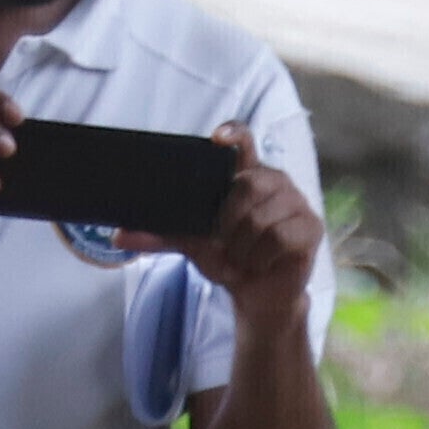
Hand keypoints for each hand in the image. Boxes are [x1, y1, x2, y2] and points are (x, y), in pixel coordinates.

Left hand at [145, 120, 321, 314]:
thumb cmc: (229, 259)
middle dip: (227, 225)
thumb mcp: (191, 244)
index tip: (216, 138)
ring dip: (242, 248)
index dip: (233, 133)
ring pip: (260, 218)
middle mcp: (274, 180)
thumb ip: (160, 234)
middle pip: (245, 186)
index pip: (243, 140)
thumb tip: (118, 235)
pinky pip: (278, 237)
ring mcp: (296, 201)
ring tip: (243, 259)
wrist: (256, 295)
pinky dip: (261, 258)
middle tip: (226, 246)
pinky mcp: (310, 227)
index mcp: (245, 174)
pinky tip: (262, 264)